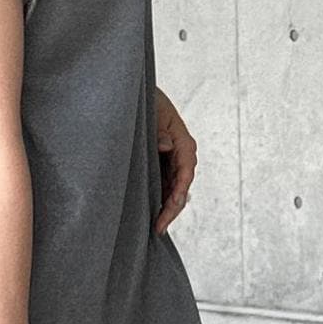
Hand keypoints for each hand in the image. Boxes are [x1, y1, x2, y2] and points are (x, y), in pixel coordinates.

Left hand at [153, 87, 196, 234]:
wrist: (137, 95)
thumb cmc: (148, 101)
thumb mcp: (154, 112)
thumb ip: (159, 130)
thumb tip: (165, 146)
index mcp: (184, 142)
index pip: (185, 173)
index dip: (177, 194)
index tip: (167, 210)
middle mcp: (182, 154)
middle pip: (181, 188)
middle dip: (171, 210)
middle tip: (158, 228)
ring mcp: (173, 161)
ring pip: (174, 190)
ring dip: (166, 208)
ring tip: (155, 228)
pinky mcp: (163, 165)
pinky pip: (165, 186)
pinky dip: (160, 200)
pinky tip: (152, 214)